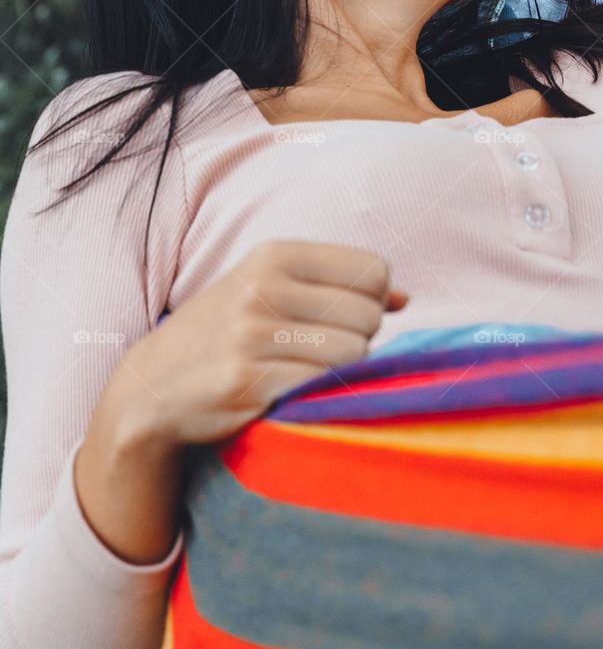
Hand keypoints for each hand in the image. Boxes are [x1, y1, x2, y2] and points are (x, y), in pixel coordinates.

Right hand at [107, 241, 407, 449]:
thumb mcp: (272, 289)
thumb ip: (338, 286)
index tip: (347, 317)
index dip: (373, 299)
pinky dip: (318, 394)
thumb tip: (404, 299)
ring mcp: (253, 334)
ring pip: (351, 353)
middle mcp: (264, 287)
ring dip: (341, 371)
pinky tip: (289, 391)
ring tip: (306, 372)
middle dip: (359, 339)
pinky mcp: (247, 380)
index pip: (372, 270)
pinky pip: (321, 386)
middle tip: (322, 352)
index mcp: (275, 254)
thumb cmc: (227, 332)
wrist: (152, 385)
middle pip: (368, 315)